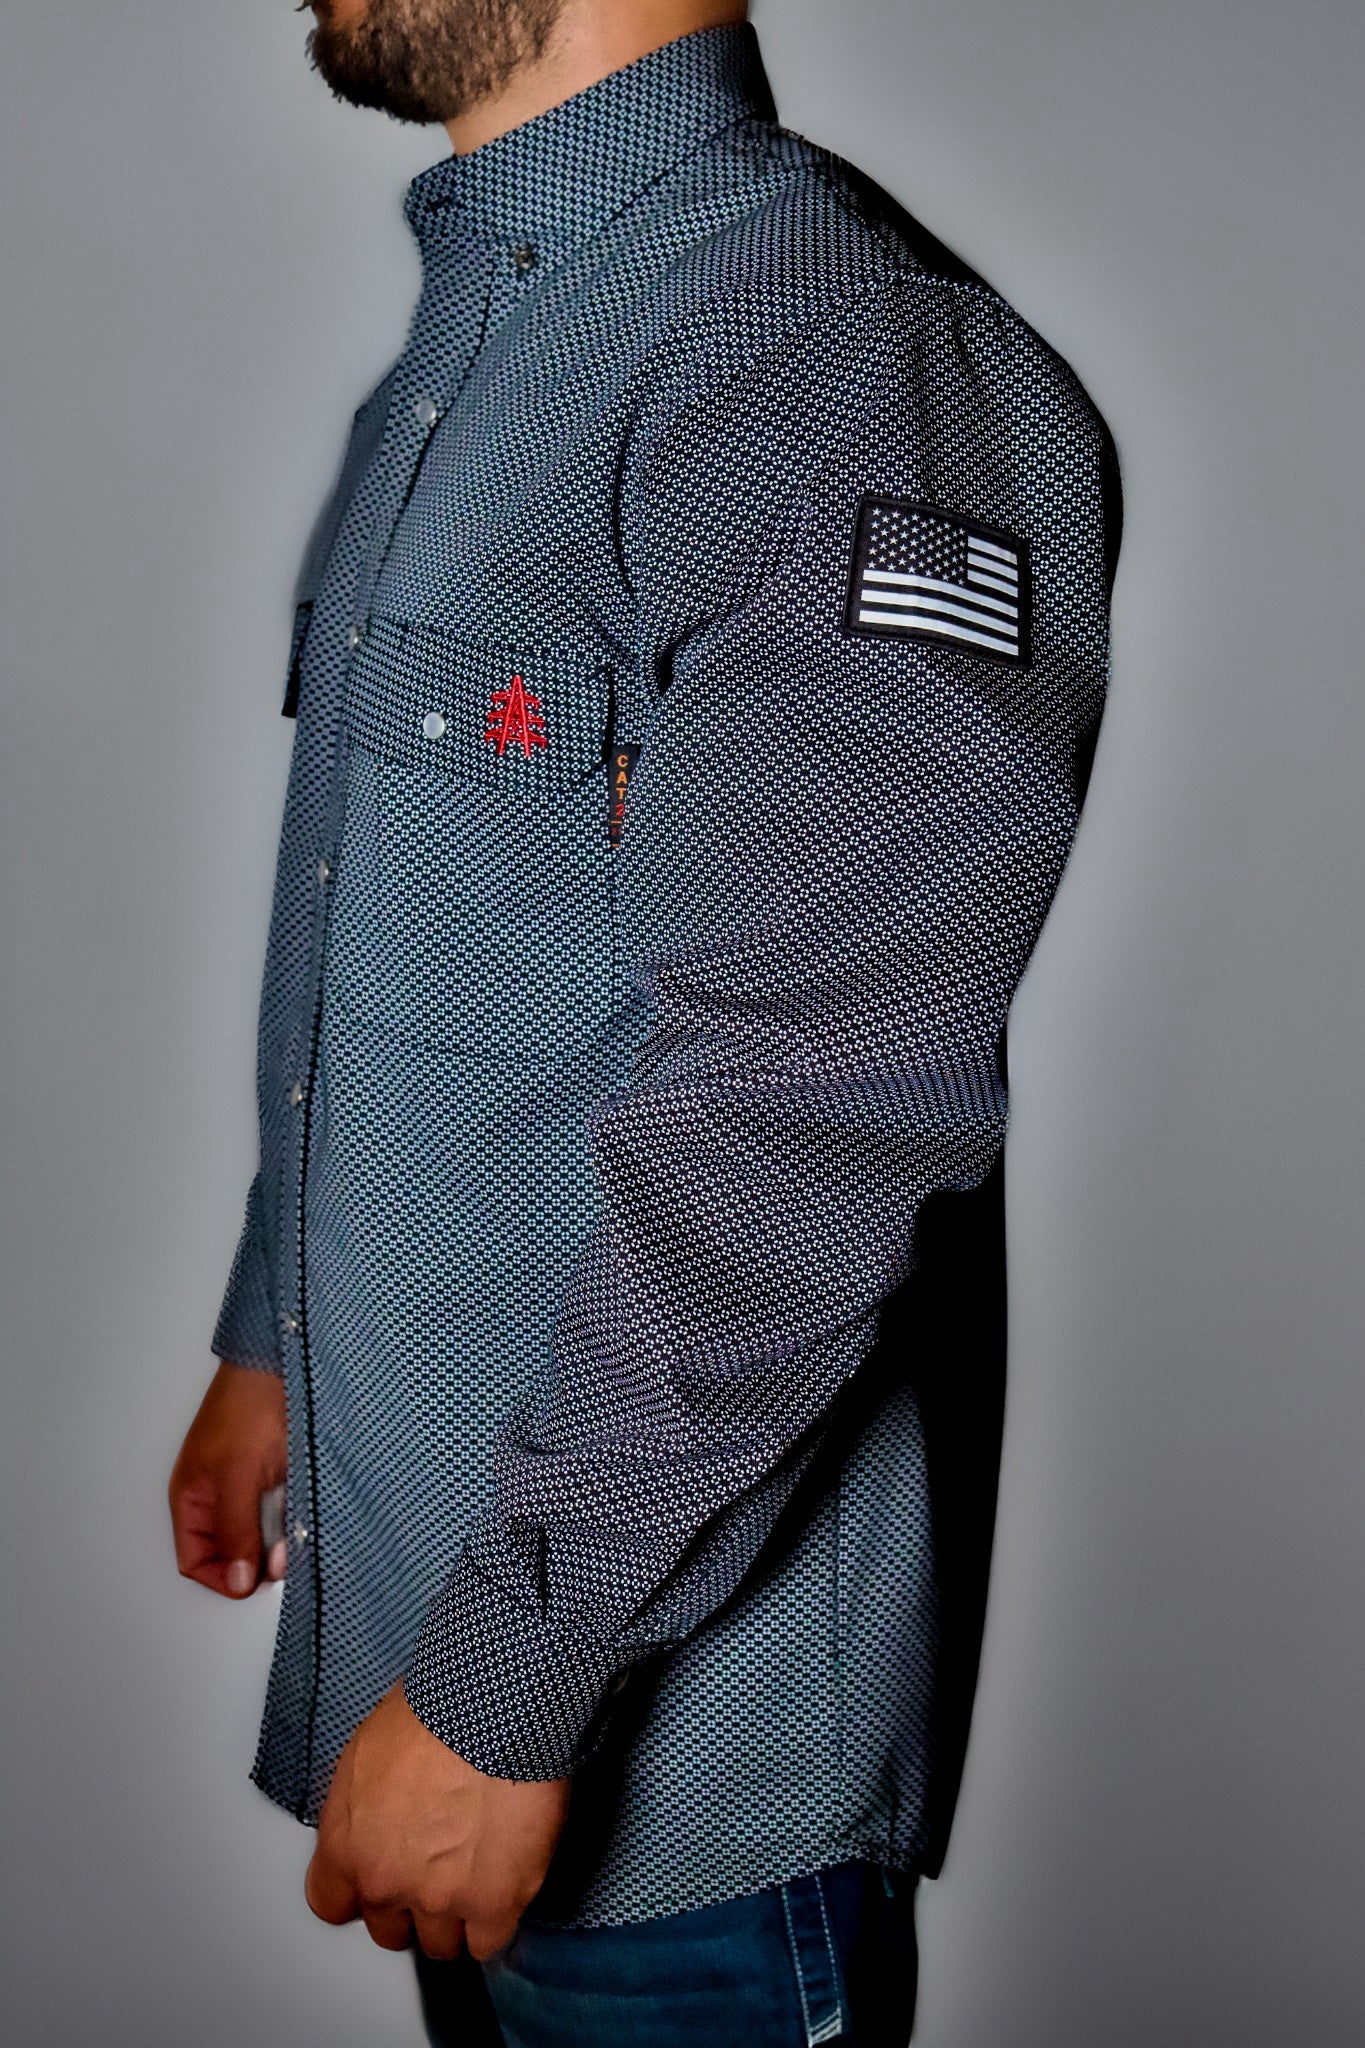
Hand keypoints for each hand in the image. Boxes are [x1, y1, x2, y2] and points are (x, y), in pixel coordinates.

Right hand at [169, 1359, 287, 1596]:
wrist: (283, 1361)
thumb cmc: (247, 1406)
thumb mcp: (238, 1475)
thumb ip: (235, 1529)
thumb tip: (236, 1581)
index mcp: (192, 1498)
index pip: (194, 1559)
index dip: (220, 1577)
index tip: (254, 1580)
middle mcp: (217, 1495)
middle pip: (231, 1550)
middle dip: (258, 1559)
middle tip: (285, 1556)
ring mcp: (248, 1484)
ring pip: (261, 1533)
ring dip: (281, 1539)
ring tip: (298, 1531)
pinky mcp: (277, 1473)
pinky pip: (283, 1511)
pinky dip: (296, 1517)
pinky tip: (307, 1511)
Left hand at [306, 1683, 569, 1960]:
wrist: (490, 1710)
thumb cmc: (433, 1710)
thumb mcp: (367, 1748)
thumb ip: (362, 1803)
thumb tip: (380, 1810)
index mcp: (346, 1845)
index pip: (331, 1903)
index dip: (359, 1892)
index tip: (379, 1878)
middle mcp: (386, 1882)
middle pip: (389, 1930)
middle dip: (410, 1905)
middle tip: (435, 1870)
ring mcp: (441, 1899)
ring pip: (441, 1943)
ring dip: (455, 1917)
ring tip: (476, 1878)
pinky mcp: (495, 1903)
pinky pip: (490, 1942)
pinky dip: (495, 1923)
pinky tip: (503, 1892)